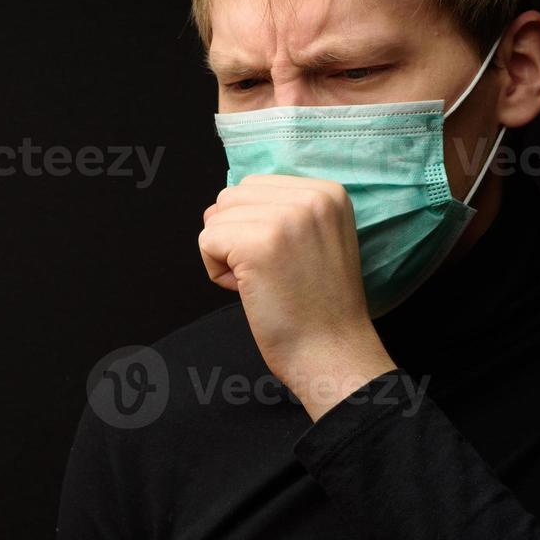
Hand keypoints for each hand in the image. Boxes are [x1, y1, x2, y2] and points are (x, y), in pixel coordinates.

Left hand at [198, 174, 395, 420]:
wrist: (332, 352)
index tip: (286, 261)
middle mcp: (311, 196)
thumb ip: (280, 212)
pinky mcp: (257, 243)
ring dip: (226, 254)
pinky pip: (206, 241)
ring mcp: (285, 218)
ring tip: (263, 282)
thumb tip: (215, 207)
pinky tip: (249, 290)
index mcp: (328, 192)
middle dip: (236, 236)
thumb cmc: (319, 307)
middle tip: (271, 274)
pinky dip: (215, 270)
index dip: (256, 227)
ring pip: (216, 218)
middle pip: (232, 197)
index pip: (256, 186)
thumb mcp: (317, 238)